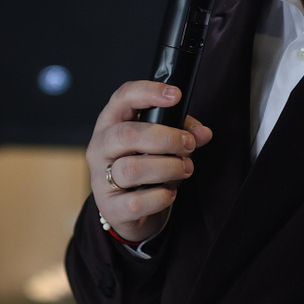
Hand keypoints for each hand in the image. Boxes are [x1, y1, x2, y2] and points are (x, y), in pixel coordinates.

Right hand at [86, 81, 212, 241]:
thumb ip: (183, 132)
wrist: (130, 211)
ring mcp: (101, 179)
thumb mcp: (163, 144)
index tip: (175, 95)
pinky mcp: (111, 207)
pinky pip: (137, 202)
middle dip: (165, 138)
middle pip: (127, 134)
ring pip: (132, 169)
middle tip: (188, 144)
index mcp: (111, 123)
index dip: (148, 92)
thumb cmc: (146, 166)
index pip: (122, 98)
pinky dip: (161, 196)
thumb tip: (203, 133)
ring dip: (167, 168)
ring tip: (185, 169)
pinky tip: (169, 192)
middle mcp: (100, 147)